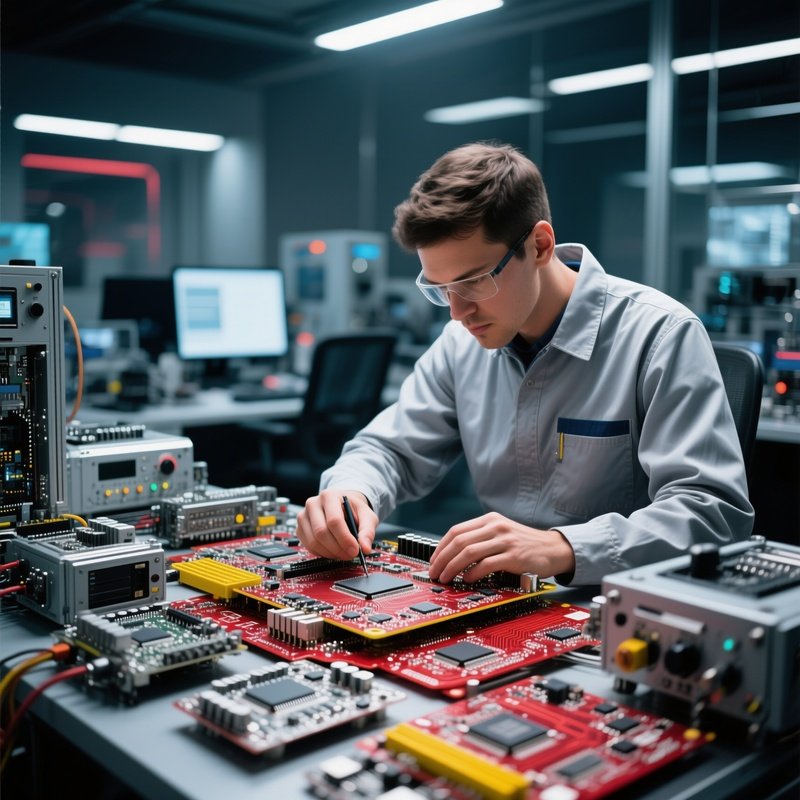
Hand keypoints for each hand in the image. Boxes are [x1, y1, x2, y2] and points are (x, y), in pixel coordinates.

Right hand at [296, 489, 377, 560]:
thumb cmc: (352, 509)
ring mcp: (303, 516)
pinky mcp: (300, 528)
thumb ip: (367, 531)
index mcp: (329, 496)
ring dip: (331, 553)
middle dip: (338, 548)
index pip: (334, 520)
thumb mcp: (366, 515)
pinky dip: (323, 553)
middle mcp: (312, 504)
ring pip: (314, 542)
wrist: (341, 504)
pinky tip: (334, 550)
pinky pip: (309, 547)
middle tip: (350, 554)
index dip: (344, 538)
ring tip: (344, 553)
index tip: (355, 550)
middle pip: (321, 532)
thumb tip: (366, 548)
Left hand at [427, 512, 574, 583]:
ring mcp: (505, 540)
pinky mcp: (514, 556)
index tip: (433, 561)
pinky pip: (486, 564)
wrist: (554, 549)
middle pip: (459, 541)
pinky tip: (467, 579)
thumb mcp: (501, 532)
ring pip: (468, 552)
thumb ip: (480, 537)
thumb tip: (451, 554)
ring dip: (452, 567)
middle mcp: (495, 526)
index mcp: (489, 519)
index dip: (440, 547)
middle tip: (435, 573)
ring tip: (446, 578)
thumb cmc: (525, 544)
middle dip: (442, 559)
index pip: (456, 531)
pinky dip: (473, 573)